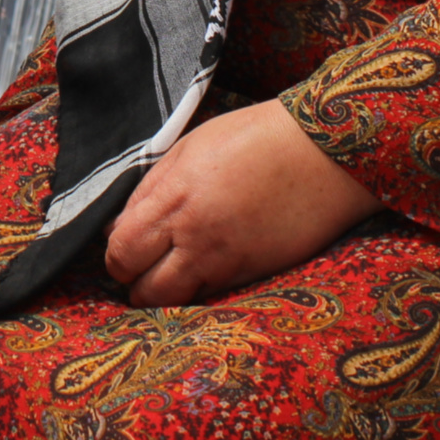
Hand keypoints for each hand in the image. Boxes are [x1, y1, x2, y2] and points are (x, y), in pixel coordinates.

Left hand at [103, 100, 384, 307]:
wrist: (324, 153)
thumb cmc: (255, 137)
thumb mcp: (191, 146)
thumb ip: (152, 187)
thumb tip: (119, 224)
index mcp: (174, 195)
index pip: (121, 248)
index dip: (115, 256)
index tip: (122, 249)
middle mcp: (194, 234)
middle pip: (141, 286)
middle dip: (132, 282)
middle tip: (139, 270)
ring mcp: (226, 260)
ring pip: (175, 301)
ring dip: (163, 294)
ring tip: (167, 276)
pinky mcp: (253, 274)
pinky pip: (211, 296)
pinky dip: (198, 290)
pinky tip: (203, 271)